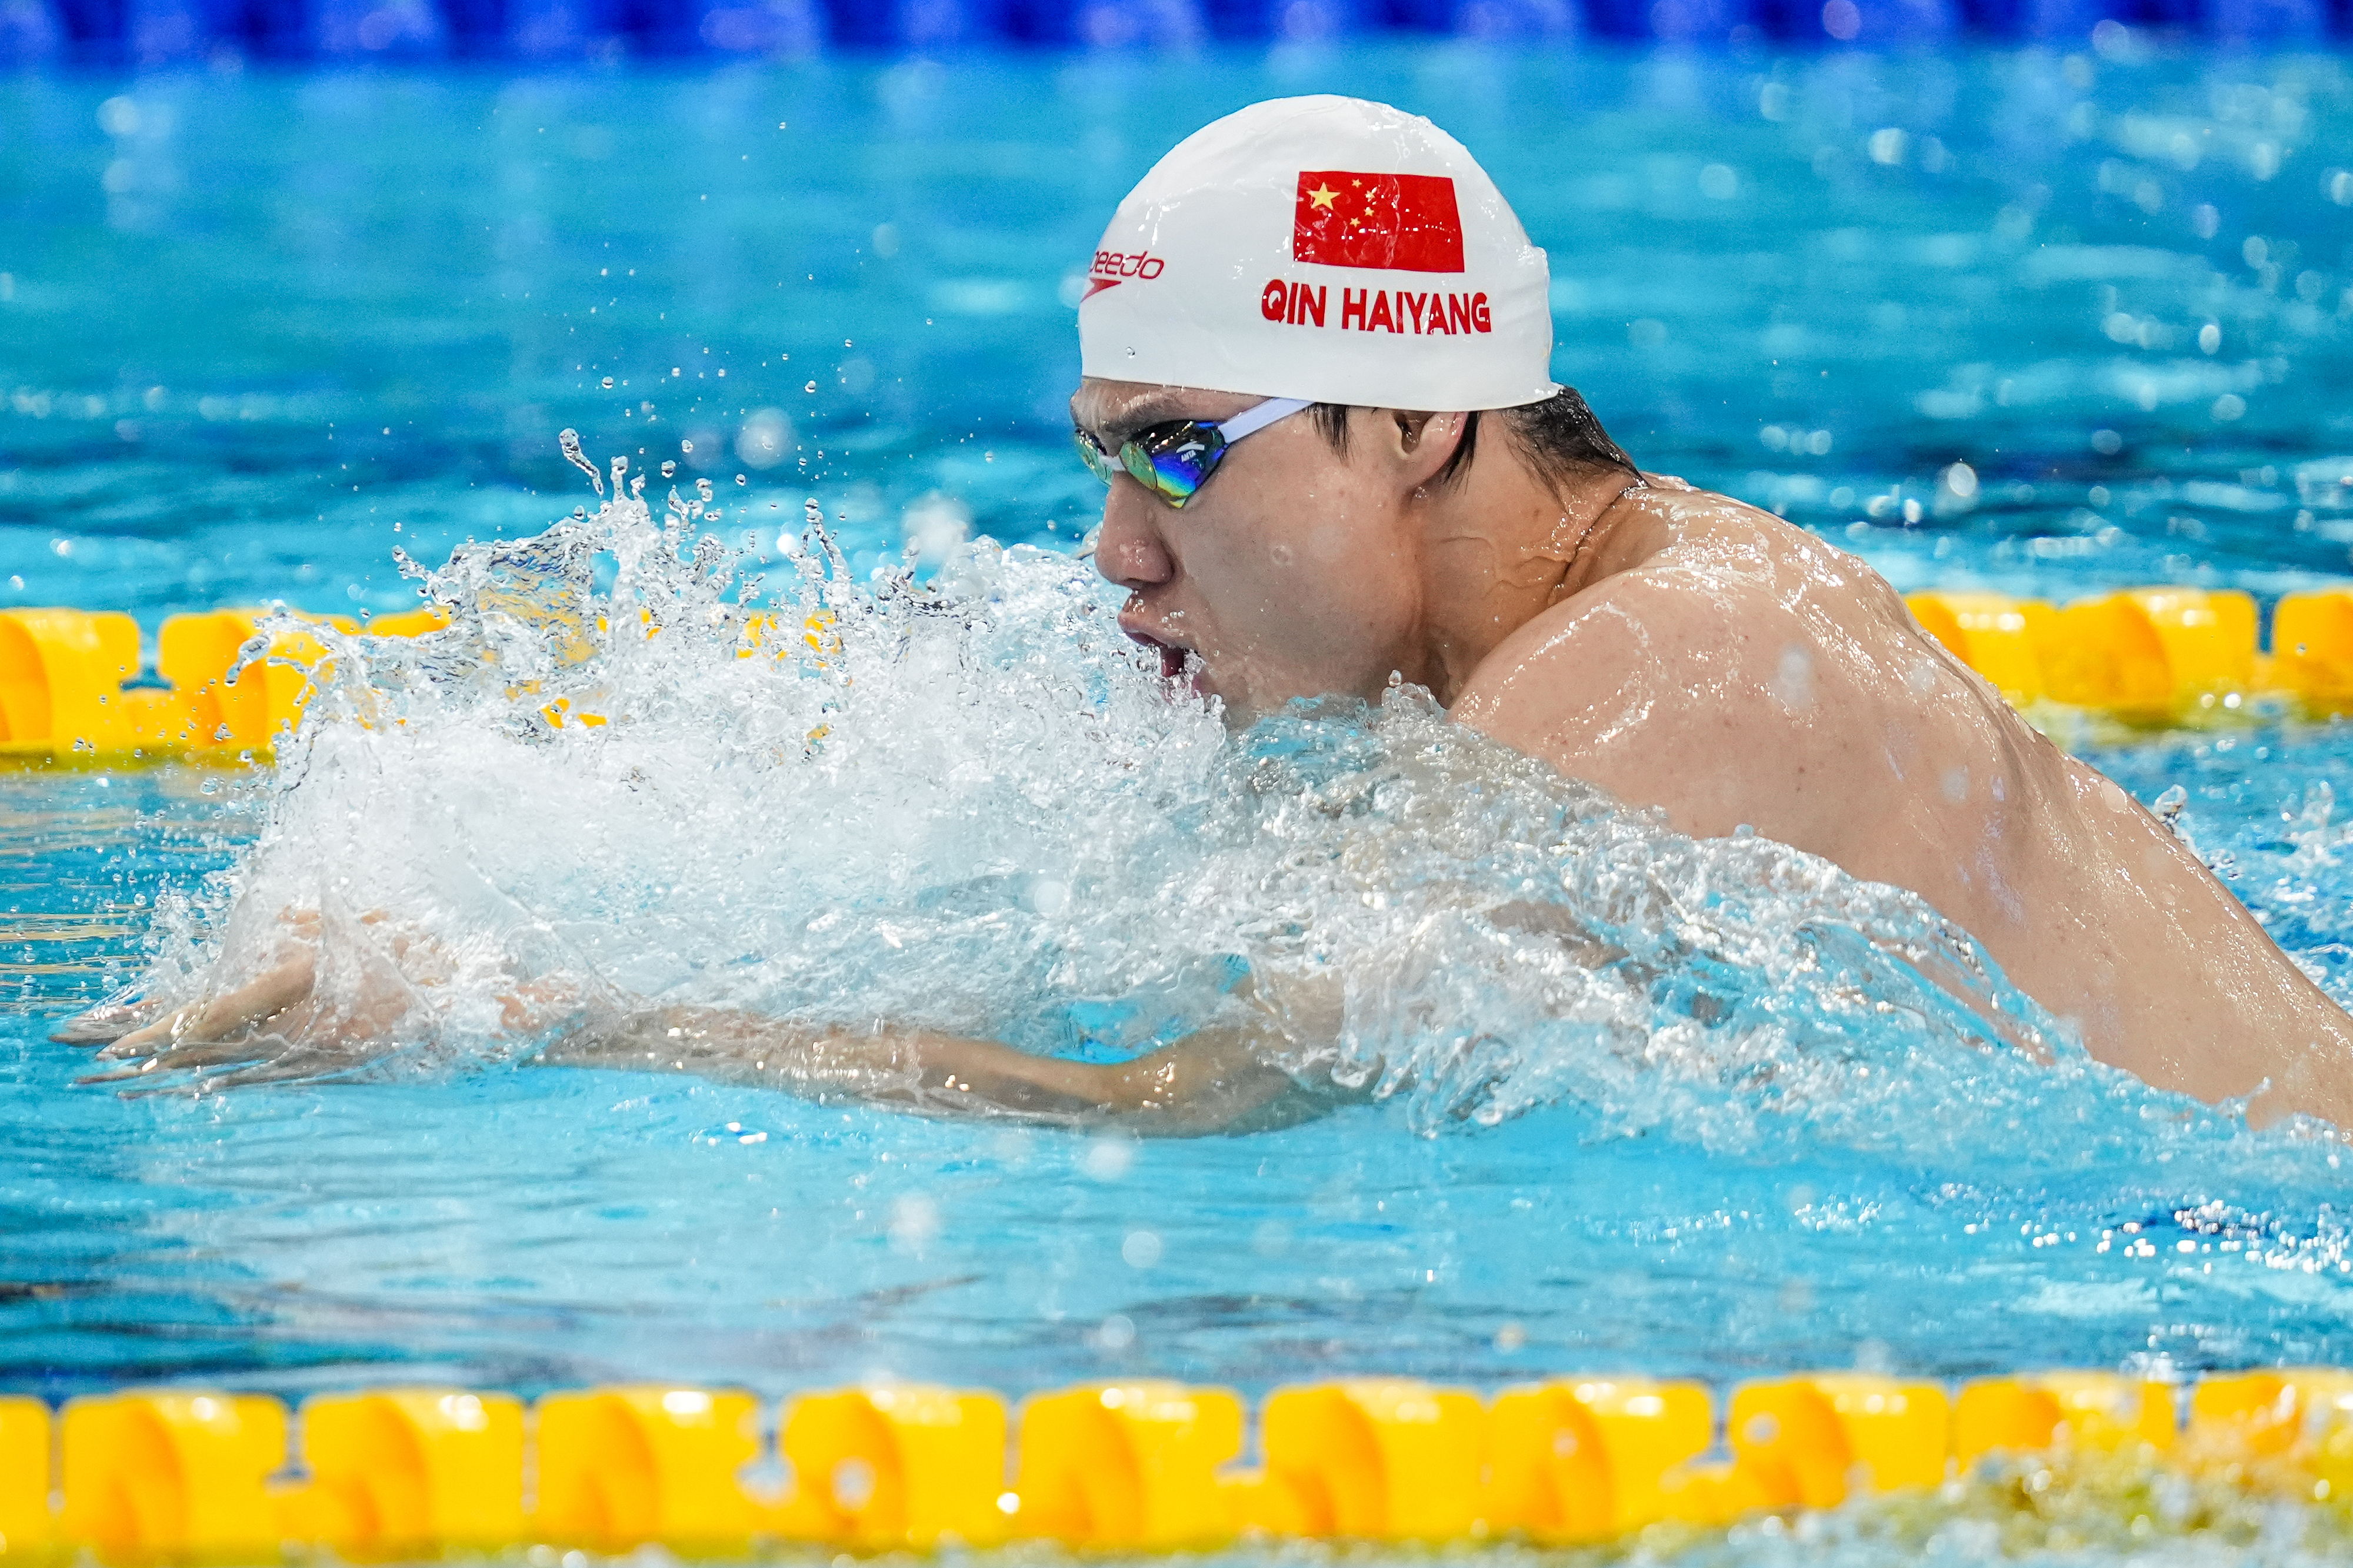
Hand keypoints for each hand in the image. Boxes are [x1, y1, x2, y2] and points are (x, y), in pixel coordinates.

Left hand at [70, 909, 432, 1091]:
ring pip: (234, 1062)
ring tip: (130, 1078)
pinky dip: (226, 1076)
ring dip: (179, 1069)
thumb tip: (273, 921)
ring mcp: (313, 1054)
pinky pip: (266, 1072)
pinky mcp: (328, 1067)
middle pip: (212, 1045)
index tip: (117, 1043)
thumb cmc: (423, 961)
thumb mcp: (368, 927)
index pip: (217, 1011)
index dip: (164, 1028)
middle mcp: (298, 1028)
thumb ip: (314, 925)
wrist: (473, 1011)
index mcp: (303, 986)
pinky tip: (197, 1081)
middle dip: (155, 1054)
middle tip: (99, 1064)